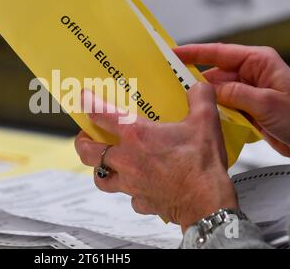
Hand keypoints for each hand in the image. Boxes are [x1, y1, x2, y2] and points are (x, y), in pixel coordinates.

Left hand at [75, 84, 238, 231]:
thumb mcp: (206, 121)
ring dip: (100, 170)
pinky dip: (131, 191)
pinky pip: (128, 197)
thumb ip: (200, 98)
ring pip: (101, 179)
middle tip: (87, 136)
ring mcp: (130, 184)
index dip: (89, 104)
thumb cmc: (201, 163)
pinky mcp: (141, 202)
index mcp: (137, 135)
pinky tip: (141, 186)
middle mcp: (126, 160)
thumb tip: (198, 86)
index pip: (102, 115)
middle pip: (88, 152)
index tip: (83, 98)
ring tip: (106, 163)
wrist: (207, 203)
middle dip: (83, 143)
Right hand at [175, 43, 289, 158]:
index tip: (173, 53)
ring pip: (217, 91)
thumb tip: (208, 88)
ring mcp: (247, 91)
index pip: (219, 53)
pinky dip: (213, 111)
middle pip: (214, 73)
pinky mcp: (246, 107)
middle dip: (195, 80)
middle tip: (172, 86)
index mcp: (258, 62)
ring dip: (205, 98)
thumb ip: (235, 93)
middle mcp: (251, 73)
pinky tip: (202, 116)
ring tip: (183, 102)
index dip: (194, 52)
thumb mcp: (267, 103)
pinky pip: (223, 106)